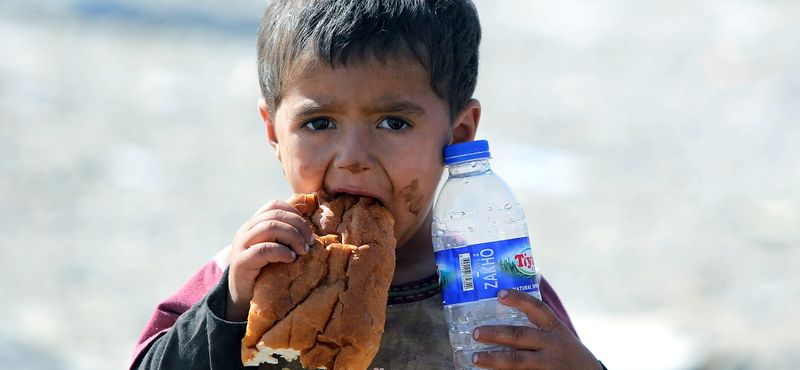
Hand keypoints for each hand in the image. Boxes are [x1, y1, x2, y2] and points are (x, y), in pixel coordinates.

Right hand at [225, 200, 314, 321]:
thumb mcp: (273, 249)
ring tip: (302, 251)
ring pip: (271, 227)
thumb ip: (284, 237)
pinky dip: (282, 252)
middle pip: (276, 215)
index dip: (294, 213)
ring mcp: (242, 245)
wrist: (241, 295)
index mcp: (254, 224)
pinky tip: (291, 259)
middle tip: (310, 242)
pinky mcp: (242, 261)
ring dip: (293, 237)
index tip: (306, 230)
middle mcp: (246, 230)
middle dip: (299, 226)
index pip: (274, 206)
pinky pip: (264, 249)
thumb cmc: (264, 271)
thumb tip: (311, 231)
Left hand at [471, 289, 601, 369]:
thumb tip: (504, 306)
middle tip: (475, 333)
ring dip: (494, 359)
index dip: (519, 299)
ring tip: (476, 358)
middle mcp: (551, 345)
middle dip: (496, 333)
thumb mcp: (558, 335)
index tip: (500, 294)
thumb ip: (538, 326)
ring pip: (518, 361)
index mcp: (555, 329)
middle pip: (520, 336)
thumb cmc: (566, 353)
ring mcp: (548, 364)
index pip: (537, 308)